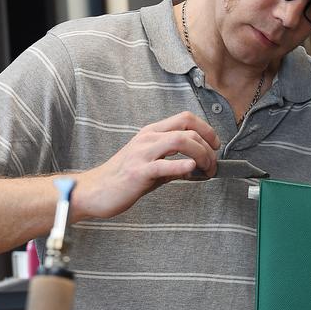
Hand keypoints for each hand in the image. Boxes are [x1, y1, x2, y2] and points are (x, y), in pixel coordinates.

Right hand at [74, 111, 219, 219]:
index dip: (207, 129)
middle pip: (188, 130)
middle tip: (213, 165)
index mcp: (152, 133)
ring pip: (180, 141)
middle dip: (208, 147)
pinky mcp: (138, 172)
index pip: (186, 118)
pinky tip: (192, 169)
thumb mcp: (152, 165)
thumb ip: (174, 163)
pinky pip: (163, 165)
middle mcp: (148, 138)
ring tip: (207, 170)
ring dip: (201, 155)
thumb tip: (199, 168)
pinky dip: (182, 165)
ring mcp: (142, 153)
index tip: (215, 145)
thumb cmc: (123, 178)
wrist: (94, 191)